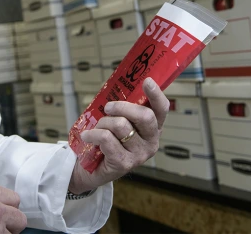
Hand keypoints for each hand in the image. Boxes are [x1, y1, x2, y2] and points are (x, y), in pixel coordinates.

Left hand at [69, 77, 169, 193]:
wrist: (91, 169)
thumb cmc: (108, 140)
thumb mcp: (119, 121)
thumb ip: (123, 109)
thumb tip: (117, 87)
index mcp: (154, 128)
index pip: (162, 109)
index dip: (156, 94)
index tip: (147, 81)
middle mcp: (151, 142)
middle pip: (145, 116)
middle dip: (122, 106)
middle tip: (107, 107)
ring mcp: (139, 155)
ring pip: (121, 125)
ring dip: (103, 122)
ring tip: (96, 127)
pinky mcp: (123, 163)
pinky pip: (106, 138)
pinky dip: (93, 134)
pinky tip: (88, 136)